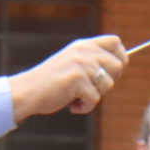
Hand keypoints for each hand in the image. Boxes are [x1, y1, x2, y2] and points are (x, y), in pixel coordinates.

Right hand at [8, 34, 127, 119]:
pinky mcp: (77, 80)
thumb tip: (120, 65)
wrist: (28, 91)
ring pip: (108, 84)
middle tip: (91, 88)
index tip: (112, 72)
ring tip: (77, 96)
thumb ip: (92, 60)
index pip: (116, 42)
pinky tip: (72, 105)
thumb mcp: (74, 62)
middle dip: (109, 81)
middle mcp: (84, 51)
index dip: (120, 58)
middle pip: (118, 66)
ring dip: (95, 96)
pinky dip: (85, 107)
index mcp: (84, 45)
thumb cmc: (52, 82)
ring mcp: (80, 65)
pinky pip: (95, 99)